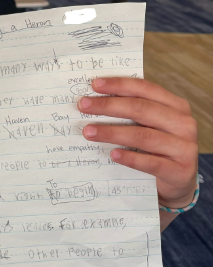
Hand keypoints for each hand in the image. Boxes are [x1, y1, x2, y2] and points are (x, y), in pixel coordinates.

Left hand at [78, 77, 197, 210]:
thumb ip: (133, 112)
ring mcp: (184, 148)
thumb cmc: (158, 148)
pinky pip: (151, 163)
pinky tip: (112, 154)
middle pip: (141, 109)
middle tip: (83, 106)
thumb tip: (94, 100)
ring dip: (112, 133)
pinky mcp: (180, 170)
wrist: (178, 182)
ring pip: (143, 136)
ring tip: (88, 132)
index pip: (145, 89)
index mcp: (176, 106)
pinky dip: (130, 158)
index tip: (94, 84)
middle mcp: (183, 123)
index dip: (119, 85)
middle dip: (109, 106)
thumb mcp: (151, 126)